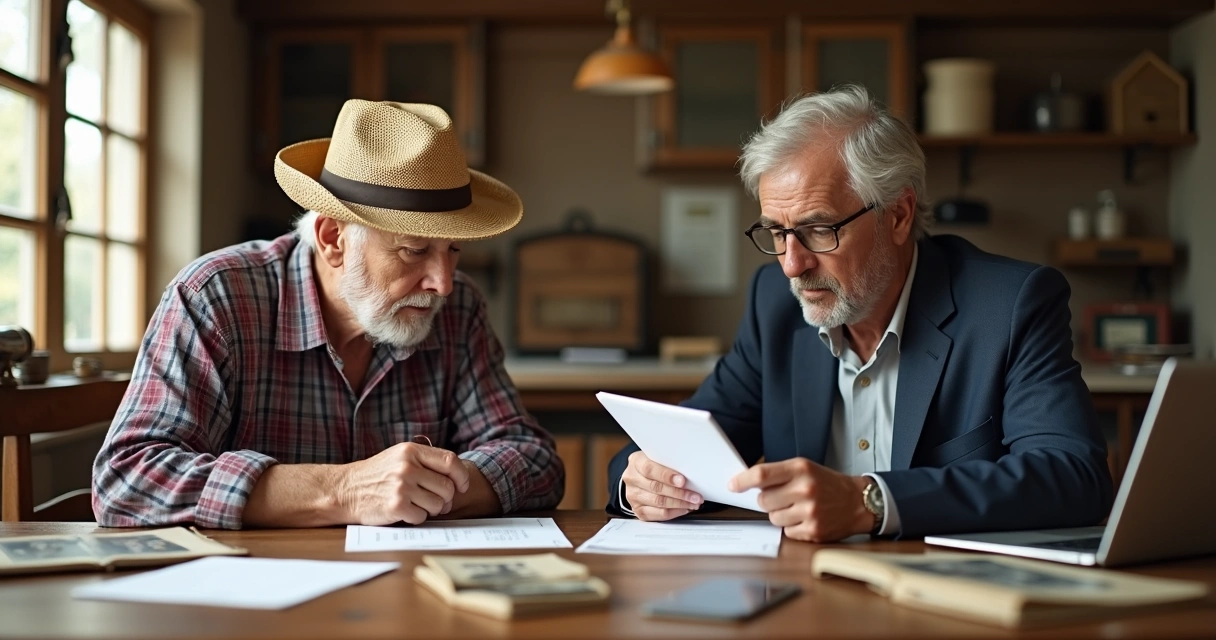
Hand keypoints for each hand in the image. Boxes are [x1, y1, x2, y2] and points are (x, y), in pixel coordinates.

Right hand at [337, 442, 470, 524]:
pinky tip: (405, 512)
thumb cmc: (376, 475)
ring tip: (417, 505)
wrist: (345, 490)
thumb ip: (425, 461)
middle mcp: (407, 467)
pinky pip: (422, 517)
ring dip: (432, 509)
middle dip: (446, 498)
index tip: (462, 486)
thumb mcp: (399, 457)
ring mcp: (401, 486)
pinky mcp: (396, 506)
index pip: (450, 461)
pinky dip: (417, 518)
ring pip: (438, 504)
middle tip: (438, 502)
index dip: (461, 476)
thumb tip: (457, 477)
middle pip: (447, 486)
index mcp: (411, 451)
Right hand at [621, 451, 703, 520]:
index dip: (667, 476)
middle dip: (680, 493)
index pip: (650, 469)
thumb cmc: (654, 465)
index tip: (683, 481)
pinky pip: (659, 514)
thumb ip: (669, 463)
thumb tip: (691, 472)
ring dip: (680, 504)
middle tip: (696, 496)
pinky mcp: (638, 510)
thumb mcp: (658, 457)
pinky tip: (684, 508)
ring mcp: (633, 496)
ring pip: (659, 502)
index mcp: (636, 462)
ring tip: (694, 503)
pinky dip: (675, 512)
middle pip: (656, 488)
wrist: (640, 475)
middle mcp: (632, 479)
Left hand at [729, 458, 872, 541]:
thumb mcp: (805, 468)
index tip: (732, 485)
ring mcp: (810, 512)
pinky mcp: (813, 531)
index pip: (762, 474)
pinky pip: (787, 531)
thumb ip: (778, 474)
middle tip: (783, 497)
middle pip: (763, 500)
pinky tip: (806, 518)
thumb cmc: (827, 483)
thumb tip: (747, 483)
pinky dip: (792, 526)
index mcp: (800, 469)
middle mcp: (805, 489)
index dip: (742, 481)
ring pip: (773, 518)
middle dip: (768, 500)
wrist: (858, 502)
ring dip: (780, 514)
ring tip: (798, 508)